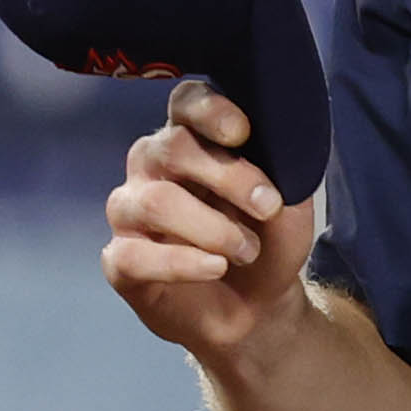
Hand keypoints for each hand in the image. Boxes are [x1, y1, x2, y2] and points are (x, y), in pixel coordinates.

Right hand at [102, 80, 318, 358]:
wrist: (257, 307)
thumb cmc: (268, 241)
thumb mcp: (289, 204)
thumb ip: (282, 169)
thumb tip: (279, 143)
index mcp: (193, 138)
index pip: (186, 103)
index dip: (209, 109)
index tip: (243, 132)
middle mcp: (152, 165)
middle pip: (172, 148)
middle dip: (227, 176)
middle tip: (267, 207)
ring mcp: (130, 210)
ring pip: (155, 202)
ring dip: (212, 228)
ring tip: (246, 250)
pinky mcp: (120, 259)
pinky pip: (136, 255)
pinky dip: (182, 263)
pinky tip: (214, 269)